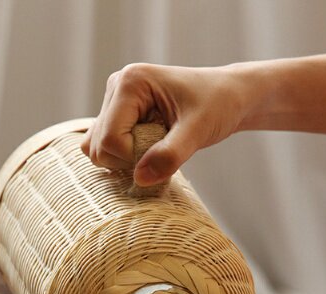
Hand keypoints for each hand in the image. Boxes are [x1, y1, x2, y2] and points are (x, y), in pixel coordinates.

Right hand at [80, 63, 248, 186]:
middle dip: (128, 160)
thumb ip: (170, 155)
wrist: (229, 96)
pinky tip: (148, 151)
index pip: (109, 139)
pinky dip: (122, 159)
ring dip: (124, 161)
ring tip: (156, 148)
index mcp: (130, 82)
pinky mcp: (117, 116)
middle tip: (162, 149)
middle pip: (98, 147)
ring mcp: (114, 102)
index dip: (134, 158)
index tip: (165, 151)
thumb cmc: (218, 105)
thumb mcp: (199, 130)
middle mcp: (116, 88)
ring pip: (96, 149)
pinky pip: (103, 148)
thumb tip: (140, 179)